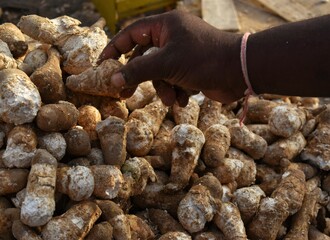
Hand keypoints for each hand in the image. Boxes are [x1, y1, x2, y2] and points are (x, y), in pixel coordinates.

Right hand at [99, 10, 245, 105]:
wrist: (240, 72)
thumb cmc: (204, 60)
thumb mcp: (166, 65)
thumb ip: (137, 71)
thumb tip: (113, 80)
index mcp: (165, 26)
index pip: (131, 34)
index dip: (114, 49)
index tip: (102, 65)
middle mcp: (172, 37)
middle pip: (143, 57)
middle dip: (137, 77)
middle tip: (123, 94)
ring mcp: (181, 54)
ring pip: (158, 74)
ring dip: (163, 89)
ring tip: (171, 100)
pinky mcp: (190, 69)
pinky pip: (173, 81)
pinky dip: (176, 91)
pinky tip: (184, 99)